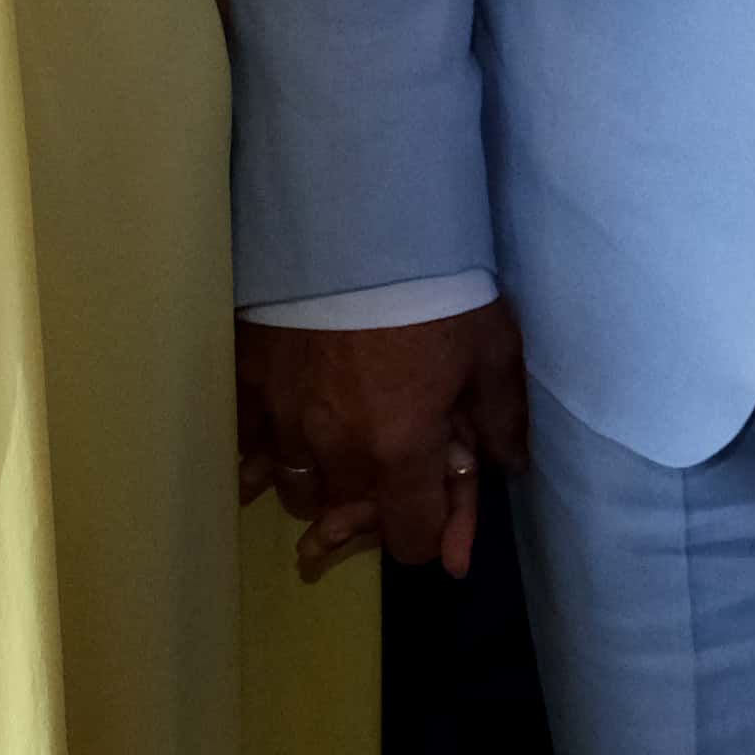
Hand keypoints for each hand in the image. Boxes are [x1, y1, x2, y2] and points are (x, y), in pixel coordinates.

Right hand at [240, 303, 530, 582]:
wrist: (356, 214)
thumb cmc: (436, 283)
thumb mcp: (491, 346)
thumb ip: (501, 418)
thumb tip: (510, 467)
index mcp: (400, 452)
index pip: (410, 540)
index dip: (429, 531)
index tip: (432, 501)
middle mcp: (336, 452)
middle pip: (346, 514)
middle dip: (372, 499)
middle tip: (384, 459)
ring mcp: (282, 419)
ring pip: (293, 486)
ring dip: (317, 476)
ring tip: (330, 443)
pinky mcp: (246, 381)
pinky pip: (244, 442)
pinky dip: (259, 448)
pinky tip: (268, 436)